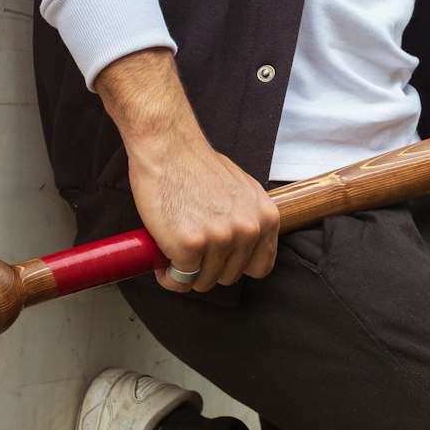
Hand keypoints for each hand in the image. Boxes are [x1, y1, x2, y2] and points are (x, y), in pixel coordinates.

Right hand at [95, 49, 278, 292]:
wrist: (168, 147)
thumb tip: (243, 245)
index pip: (261, 267)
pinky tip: (163, 255)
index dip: (236, 266)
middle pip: (230, 277)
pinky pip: (179, 280)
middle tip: (191, 250)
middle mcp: (248, 230)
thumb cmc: (197, 165)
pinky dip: (167, 274)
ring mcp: (220, 239)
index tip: (220, 260)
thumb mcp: (242, 191)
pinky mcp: (190, 246)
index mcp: (266, 218)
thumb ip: (248, 219)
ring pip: (203, 282)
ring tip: (175, 249)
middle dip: (208, 268)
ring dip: (186, 272)